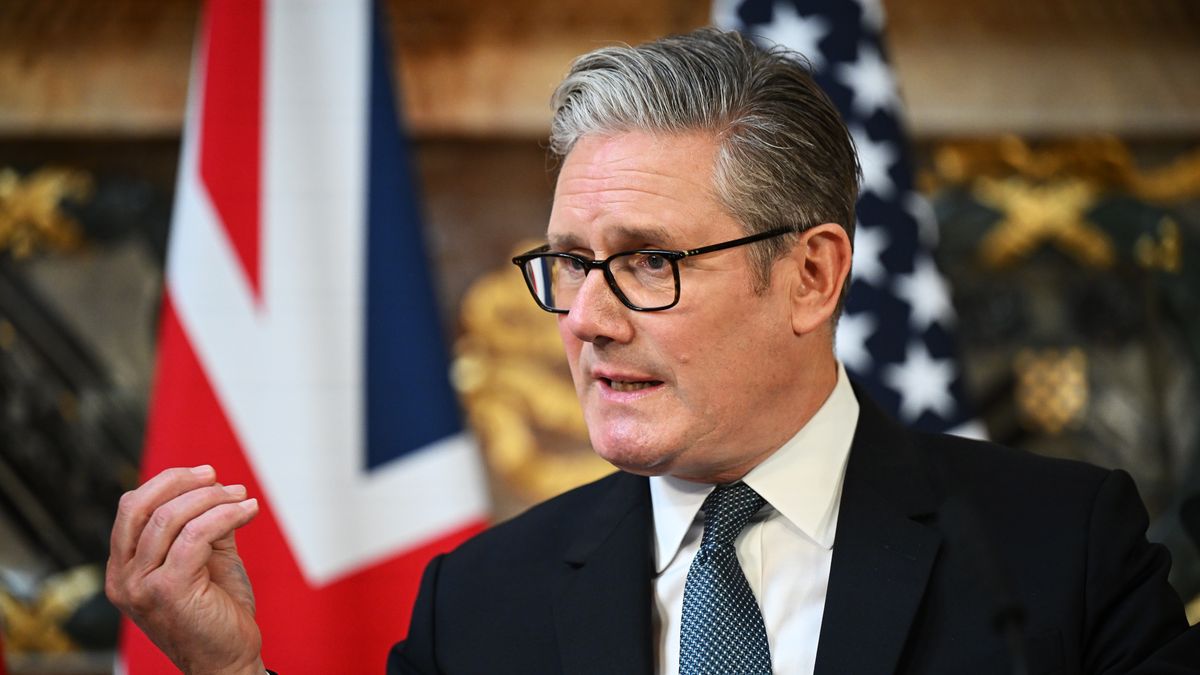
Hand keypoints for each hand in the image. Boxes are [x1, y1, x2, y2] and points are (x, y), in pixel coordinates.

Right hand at [106, 466, 265, 674]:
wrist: (230, 659)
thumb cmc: (218, 611)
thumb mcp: (207, 559)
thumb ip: (202, 526)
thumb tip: (214, 486)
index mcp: (124, 569)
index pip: (131, 509)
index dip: (167, 483)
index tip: (207, 475)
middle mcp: (123, 578)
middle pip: (142, 507)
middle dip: (183, 483)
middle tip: (219, 479)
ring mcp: (141, 586)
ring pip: (171, 518)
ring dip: (213, 499)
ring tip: (243, 498)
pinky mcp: (168, 591)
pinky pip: (196, 535)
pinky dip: (226, 515)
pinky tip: (249, 511)